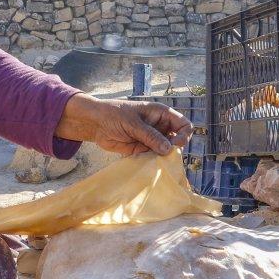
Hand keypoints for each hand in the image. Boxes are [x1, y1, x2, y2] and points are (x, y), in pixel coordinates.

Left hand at [55, 93, 193, 156]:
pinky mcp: (143, 149)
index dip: (184, 135)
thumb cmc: (114, 114)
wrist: (95, 123)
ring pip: (166, 151)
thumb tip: (168, 149)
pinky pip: (154, 158)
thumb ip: (150, 136)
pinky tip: (147, 165)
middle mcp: (160, 127)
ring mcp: (152, 139)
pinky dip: (153, 162)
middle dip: (174, 149)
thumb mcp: (133, 123)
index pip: (183, 124)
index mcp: (161, 114)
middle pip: (177, 140)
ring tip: (155, 162)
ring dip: (163, 158)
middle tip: (164, 156)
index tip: (175, 144)